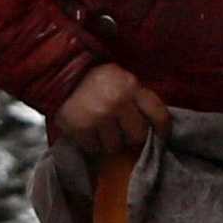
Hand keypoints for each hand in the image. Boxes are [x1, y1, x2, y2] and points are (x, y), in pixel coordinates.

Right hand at [53, 63, 173, 165]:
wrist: (59, 74)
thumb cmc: (95, 79)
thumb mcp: (122, 79)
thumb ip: (138, 98)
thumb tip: (155, 128)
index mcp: (132, 85)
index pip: (159, 115)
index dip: (163, 131)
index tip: (160, 138)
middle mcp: (118, 101)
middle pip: (138, 136)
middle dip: (130, 136)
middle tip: (121, 129)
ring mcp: (98, 116)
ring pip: (116, 146)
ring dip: (109, 141)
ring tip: (101, 127)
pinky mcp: (80, 127)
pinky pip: (94, 149)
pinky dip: (91, 143)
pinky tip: (87, 130)